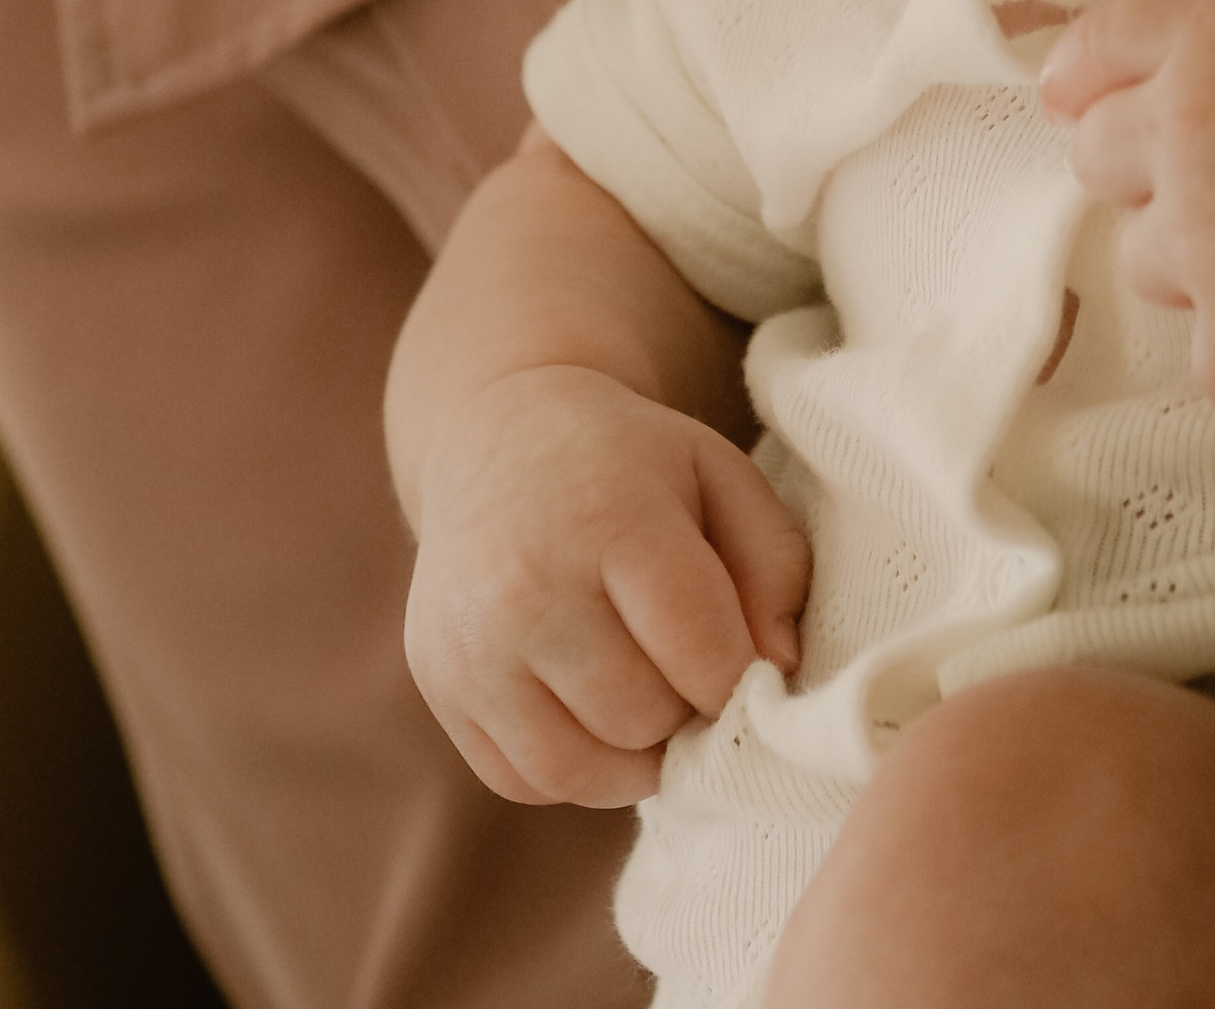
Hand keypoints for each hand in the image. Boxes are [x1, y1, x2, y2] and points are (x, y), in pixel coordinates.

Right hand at [403, 362, 810, 807]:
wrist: (497, 436)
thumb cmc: (628, 462)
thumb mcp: (719, 473)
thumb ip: (773, 564)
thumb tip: (777, 667)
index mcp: (611, 518)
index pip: (697, 647)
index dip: (739, 676)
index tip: (749, 664)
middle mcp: (528, 586)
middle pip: (641, 717)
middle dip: (685, 708)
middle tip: (688, 668)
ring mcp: (471, 642)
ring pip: (581, 769)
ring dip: (634, 754)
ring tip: (649, 695)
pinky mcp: (438, 684)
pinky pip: (524, 779)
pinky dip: (574, 766)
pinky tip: (589, 706)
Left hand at [1040, 0, 1214, 402]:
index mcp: (1206, 31)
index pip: (1094, 46)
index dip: (1084, 74)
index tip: (1080, 96)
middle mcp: (1182, 130)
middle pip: (1096, 159)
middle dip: (1140, 166)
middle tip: (1206, 173)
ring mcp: (1206, 236)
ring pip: (1139, 260)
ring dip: (1187, 258)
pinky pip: (1207, 358)